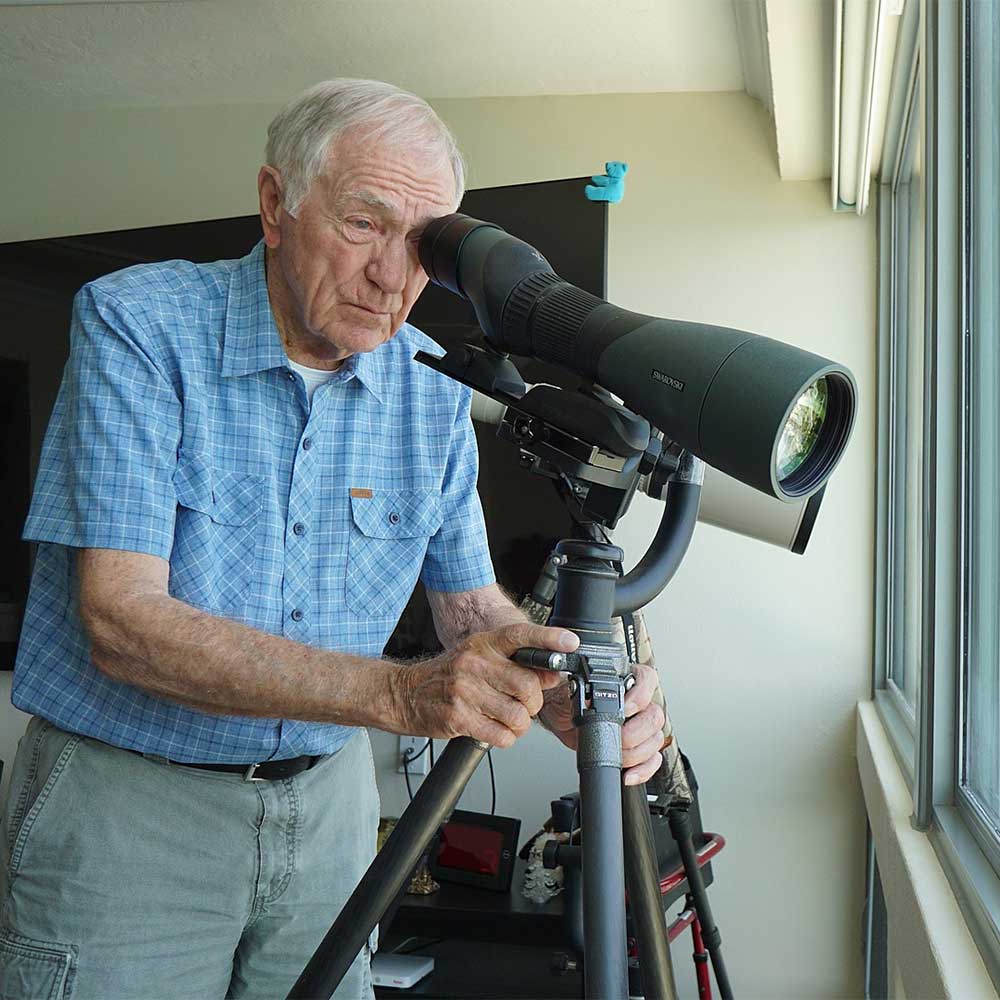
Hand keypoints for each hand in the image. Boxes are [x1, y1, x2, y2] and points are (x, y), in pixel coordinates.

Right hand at [387, 623, 578, 747]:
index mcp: (483, 644)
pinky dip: (505, 738)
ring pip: (517, 714)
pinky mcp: (458, 717)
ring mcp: (465, 690)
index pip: (521, 635)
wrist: (405, 693)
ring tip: (508, 721)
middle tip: (523, 705)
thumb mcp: (479, 659)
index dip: (549, 638)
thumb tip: (551, 673)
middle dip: (532, 702)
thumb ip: (515, 664)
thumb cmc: (446, 676)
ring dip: (520, 724)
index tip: (570, 643)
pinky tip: (495, 730)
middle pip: (527, 685)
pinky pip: (501, 735)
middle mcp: (474, 663)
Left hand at [538, 661, 664, 785]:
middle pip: (654, 716)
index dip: (640, 696)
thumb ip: (582, 688)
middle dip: (635, 733)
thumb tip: (586, 696)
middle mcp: (639, 701)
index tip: (626, 709)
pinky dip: (643, 770)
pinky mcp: (638, 746)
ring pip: (655, 739)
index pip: (648, 680)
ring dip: (637, 753)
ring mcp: (641, 724)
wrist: (559, 715)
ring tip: (618, 756)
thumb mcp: (572, 689)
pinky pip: (653, 759)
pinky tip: (629, 774)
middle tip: (617, 738)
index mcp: (626, 680)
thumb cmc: (568, 698)